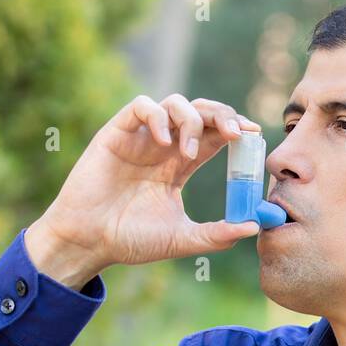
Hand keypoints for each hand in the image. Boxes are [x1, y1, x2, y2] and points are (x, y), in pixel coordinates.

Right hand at [25, 94, 262, 287]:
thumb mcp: (182, 239)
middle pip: (201, 113)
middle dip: (223, 115)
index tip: (255, 135)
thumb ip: (217, 234)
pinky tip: (163, 142)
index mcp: (180, 165)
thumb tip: (255, 227)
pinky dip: (158, 116)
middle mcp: (164, 146)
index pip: (215, 136)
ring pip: (174, 103)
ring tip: (190, 152)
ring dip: (191, 121)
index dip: (236, 129)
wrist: (90, 242)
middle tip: (238, 133)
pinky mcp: (117, 133)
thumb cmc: (131, 240)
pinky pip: (142, 107)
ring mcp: (141, 138)